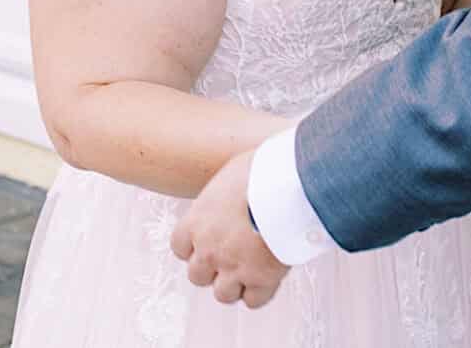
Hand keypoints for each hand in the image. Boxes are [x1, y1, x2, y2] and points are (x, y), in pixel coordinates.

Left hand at [171, 148, 287, 307]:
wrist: (291, 185)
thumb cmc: (265, 170)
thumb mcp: (235, 169)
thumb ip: (227, 188)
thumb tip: (237, 183)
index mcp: (196, 222)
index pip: (180, 248)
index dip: (195, 248)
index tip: (210, 243)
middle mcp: (208, 249)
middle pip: (197, 276)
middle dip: (215, 269)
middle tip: (235, 256)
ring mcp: (233, 267)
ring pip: (223, 294)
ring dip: (236, 284)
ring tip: (254, 269)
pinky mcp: (261, 278)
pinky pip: (254, 301)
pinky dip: (262, 292)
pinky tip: (272, 276)